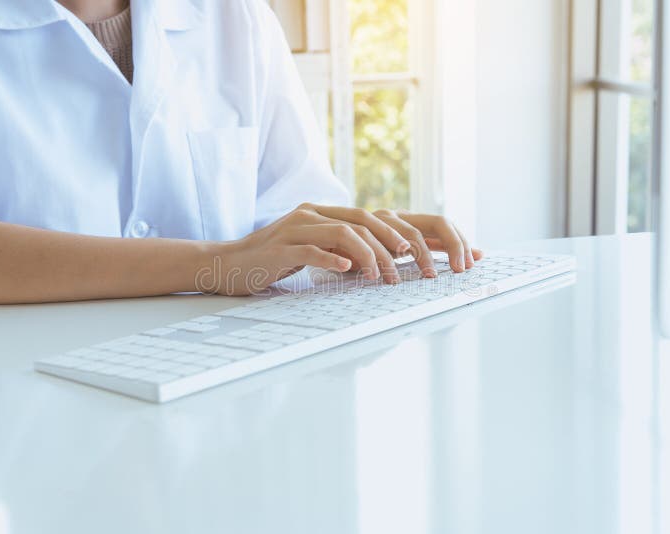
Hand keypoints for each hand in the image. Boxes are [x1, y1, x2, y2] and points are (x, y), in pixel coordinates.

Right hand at [201, 203, 481, 295]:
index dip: (417, 232)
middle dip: (403, 245)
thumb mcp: (319, 254)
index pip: (382, 216)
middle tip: (426, 271)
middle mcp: (318, 212)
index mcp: (331, 213)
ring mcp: (299, 226)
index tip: (442, 254)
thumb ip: (349, 253)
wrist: (227, 264)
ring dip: (373, 256)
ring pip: (347, 231)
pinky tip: (351, 274)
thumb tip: (389, 265)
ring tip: (388, 279)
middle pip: (371, 220)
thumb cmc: (276, 263)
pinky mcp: (282, 245)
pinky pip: (314, 249)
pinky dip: (335, 260)